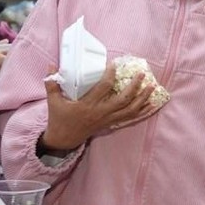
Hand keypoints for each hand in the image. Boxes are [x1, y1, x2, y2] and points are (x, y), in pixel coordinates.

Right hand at [41, 63, 160, 151]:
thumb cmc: (59, 118)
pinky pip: (131, 118)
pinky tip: (153, 105)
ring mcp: (108, 119)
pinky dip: (143, 112)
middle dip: (135, 87)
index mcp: (88, 105)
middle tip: (142, 74)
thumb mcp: (53, 101)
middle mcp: (101, 112)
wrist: (64, 139)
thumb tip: (51, 65)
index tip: (115, 65)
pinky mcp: (112, 124)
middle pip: (123, 100)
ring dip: (143, 99)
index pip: (103, 88)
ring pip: (131, 110)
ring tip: (153, 87)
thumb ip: (52, 83)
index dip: (110, 75)